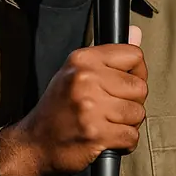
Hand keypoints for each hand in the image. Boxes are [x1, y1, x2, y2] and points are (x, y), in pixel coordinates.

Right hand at [0, 26, 146, 175]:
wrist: (34, 142)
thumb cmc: (57, 107)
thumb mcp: (76, 72)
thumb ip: (108, 55)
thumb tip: (136, 32)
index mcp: (82, 60)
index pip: (133, 56)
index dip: (137, 72)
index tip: (126, 82)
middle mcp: (86, 79)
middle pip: (140, 87)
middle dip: (133, 102)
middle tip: (113, 108)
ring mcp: (91, 107)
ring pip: (138, 113)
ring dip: (129, 123)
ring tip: (109, 123)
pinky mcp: (96, 133)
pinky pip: (131, 136)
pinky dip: (125, 141)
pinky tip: (109, 138)